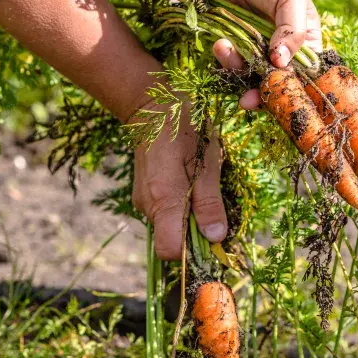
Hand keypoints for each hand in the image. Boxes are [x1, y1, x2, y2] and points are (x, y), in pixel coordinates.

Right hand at [131, 103, 226, 260]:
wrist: (152, 106)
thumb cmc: (185, 130)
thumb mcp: (206, 164)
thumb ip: (209, 203)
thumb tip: (216, 237)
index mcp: (163, 200)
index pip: (170, 250)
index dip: (192, 251)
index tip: (211, 235)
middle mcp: (147, 206)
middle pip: (172, 239)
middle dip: (195, 231)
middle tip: (211, 200)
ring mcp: (142, 200)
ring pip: (169, 225)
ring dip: (188, 215)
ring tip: (199, 184)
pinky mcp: (143, 193)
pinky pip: (164, 212)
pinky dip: (179, 205)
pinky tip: (187, 180)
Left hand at [189, 0, 321, 108]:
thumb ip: (292, 31)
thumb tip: (282, 64)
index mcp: (304, 37)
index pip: (306, 73)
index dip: (296, 90)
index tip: (284, 99)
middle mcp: (281, 47)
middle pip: (277, 83)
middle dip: (263, 93)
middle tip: (250, 100)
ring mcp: (254, 47)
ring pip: (250, 77)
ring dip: (237, 71)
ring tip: (226, 50)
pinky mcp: (230, 44)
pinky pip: (229, 65)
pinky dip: (223, 60)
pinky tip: (220, 43)